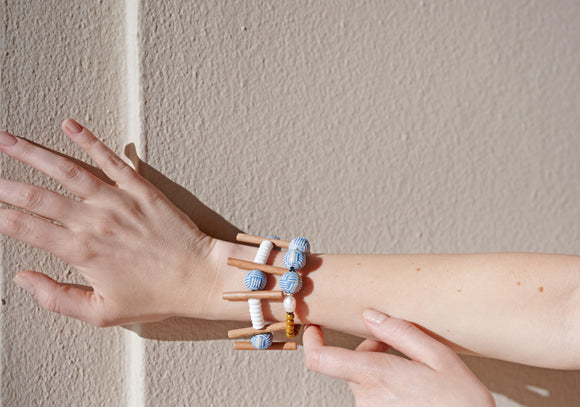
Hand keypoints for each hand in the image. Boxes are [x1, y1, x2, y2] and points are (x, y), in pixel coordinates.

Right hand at [0, 120, 217, 325]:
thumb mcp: (103, 313)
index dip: (0, 216)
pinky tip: (70, 125)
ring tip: (6, 140)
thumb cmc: (155, 297)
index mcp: (82, 251)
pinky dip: (89, 140)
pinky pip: (110, 159)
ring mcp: (118, 200)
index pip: (27, 228)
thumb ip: (57, 297)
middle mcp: (95, 221)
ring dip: (33, 152)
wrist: (199, 276)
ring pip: (67, 170)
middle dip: (6, 183)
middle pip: (38, 196)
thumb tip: (23, 278)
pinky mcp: (140, 188)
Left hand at [303, 310, 494, 406]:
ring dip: (378, 369)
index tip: (314, 327)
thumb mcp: (439, 357)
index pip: (320, 359)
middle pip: (349, 365)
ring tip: (411, 369)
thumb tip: (370, 315)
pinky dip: (384, 387)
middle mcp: (365, 398)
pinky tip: (410, 388)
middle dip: (367, 349)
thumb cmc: (461, 403)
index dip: (311, 341)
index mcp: (374, 376)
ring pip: (363, 381)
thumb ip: (400, 332)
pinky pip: (372, 397)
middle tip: (395, 345)